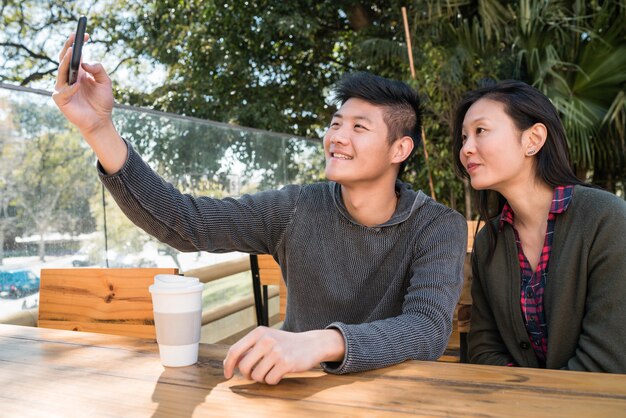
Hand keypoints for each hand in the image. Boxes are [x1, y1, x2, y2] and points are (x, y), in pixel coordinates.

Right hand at [52, 33, 114, 139]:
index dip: (77, 43)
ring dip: (66, 62)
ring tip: (72, 52)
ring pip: (61, 72)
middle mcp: (68, 78)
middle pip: (64, 59)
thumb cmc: (102, 102)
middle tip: (75, 38)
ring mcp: (63, 88)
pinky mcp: (61, 100)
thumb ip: (99, 70)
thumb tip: (85, 63)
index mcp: (78, 72)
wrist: (101, 121)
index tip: (85, 34)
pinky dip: (70, 88)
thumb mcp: (106, 83)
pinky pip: (63, 91)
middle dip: (69, 47)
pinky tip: (78, 84)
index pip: (74, 54)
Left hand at [223, 327, 344, 384]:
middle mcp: (266, 340)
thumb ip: (248, 348)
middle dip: (248, 374)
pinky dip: (273, 380)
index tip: (227, 375)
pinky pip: (270, 380)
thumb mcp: (266, 339)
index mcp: (258, 332)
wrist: (311, 344)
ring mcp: (277, 351)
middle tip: (256, 373)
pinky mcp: (286, 363)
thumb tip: (228, 363)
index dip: (228, 365)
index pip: (235, 351)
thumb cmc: (284, 344)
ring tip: (271, 370)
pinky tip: (280, 372)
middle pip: (244, 367)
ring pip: (257, 376)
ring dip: (262, 378)